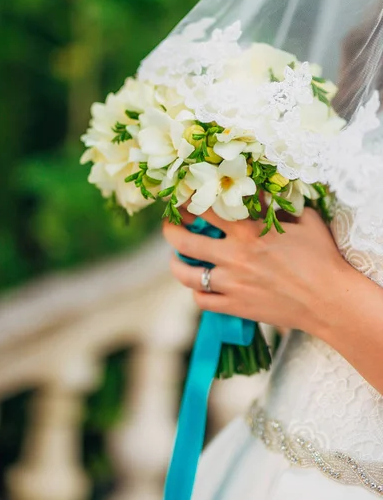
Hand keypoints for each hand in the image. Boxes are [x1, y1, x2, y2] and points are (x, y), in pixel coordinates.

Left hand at [162, 207, 353, 337]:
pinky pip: (201, 301)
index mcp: (248, 231)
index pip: (206, 210)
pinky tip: (200, 285)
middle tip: (170, 225)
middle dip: (171, 230)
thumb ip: (277, 205)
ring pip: (185, 274)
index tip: (183, 198)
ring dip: (176, 264)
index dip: (188, 202)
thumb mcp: (303, 220)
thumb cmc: (321, 257)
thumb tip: (259, 191)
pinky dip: (197, 292)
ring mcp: (231, 284)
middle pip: (184, 241)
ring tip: (177, 258)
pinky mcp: (235, 307)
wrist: (330, 300)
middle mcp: (233, 256)